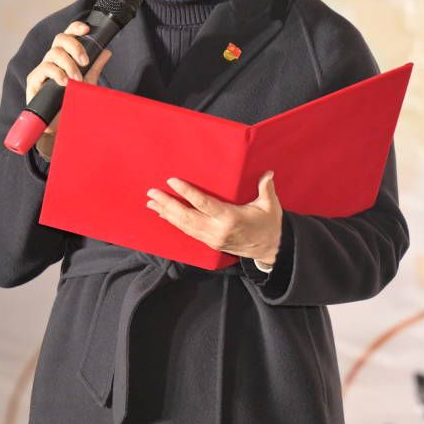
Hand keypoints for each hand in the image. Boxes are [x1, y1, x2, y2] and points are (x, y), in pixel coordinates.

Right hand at [24, 20, 112, 158]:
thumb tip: (107, 51)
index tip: (87, 29)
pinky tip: (65, 82)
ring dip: (69, 64)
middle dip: (75, 46)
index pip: (67, 36)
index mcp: (64, 57)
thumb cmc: (71, 103)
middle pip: (60, 39)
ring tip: (77, 80)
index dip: (75, 28)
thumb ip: (95, 67)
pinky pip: (44, 68)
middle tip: (85, 62)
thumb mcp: (87, 83)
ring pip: (53, 53)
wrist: (59, 127)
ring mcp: (42, 69)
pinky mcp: (34, 80)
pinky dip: (57, 73)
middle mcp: (52, 60)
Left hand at [145, 171, 282, 265]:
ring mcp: (212, 239)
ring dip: (167, 213)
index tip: (172, 181)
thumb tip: (267, 173)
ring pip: (184, 226)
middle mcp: (217, 230)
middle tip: (152, 192)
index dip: (186, 192)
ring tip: (151, 203)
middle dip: (167, 204)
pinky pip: (188, 232)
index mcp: (230, 218)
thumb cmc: (270, 224)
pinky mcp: (210, 243)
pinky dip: (175, 222)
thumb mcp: (270, 205)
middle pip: (187, 216)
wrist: (271, 249)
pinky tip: (165, 215)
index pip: (203, 204)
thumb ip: (266, 188)